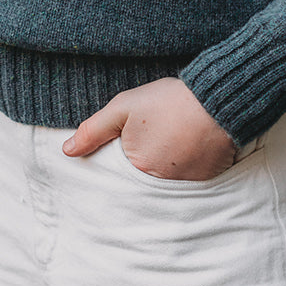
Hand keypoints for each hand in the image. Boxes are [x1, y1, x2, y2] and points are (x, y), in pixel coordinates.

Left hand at [62, 76, 237, 179]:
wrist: (218, 100)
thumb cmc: (169, 102)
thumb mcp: (125, 107)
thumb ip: (93, 130)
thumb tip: (67, 151)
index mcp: (137, 169)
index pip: (120, 173)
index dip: (123, 155)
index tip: (132, 140)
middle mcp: (159, 185)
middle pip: (143, 177)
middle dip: (146, 160)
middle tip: (156, 137)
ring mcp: (184, 185)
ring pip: (166, 178)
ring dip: (167, 163)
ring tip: (172, 137)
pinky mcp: (207, 179)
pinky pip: (189, 177)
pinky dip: (186, 164)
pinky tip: (188, 144)